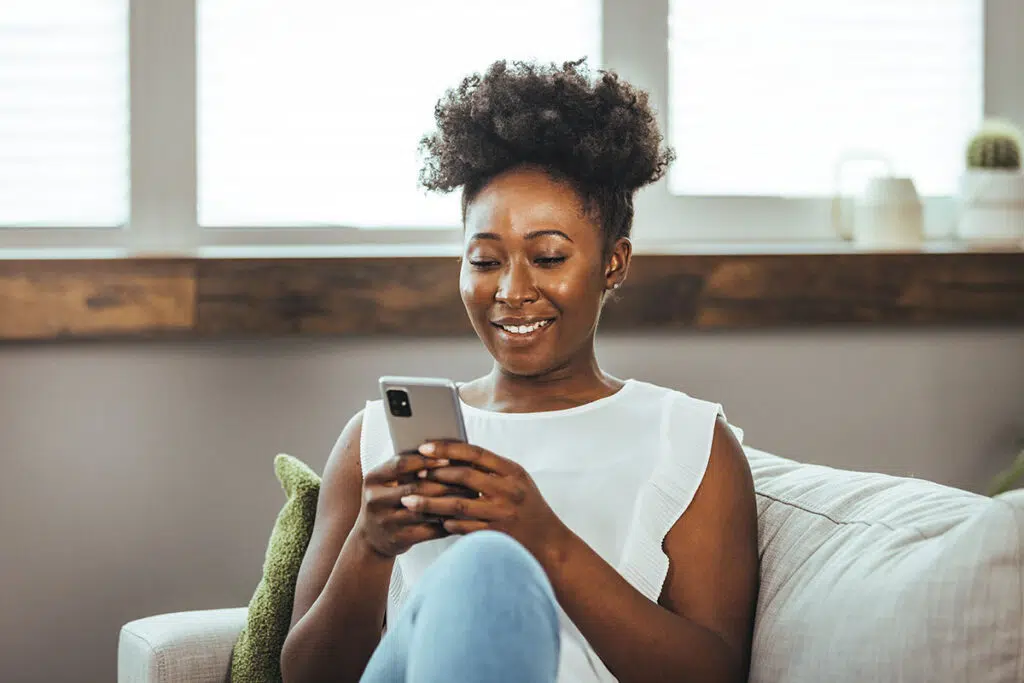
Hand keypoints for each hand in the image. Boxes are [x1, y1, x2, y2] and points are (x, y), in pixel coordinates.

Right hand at [355, 452, 465, 557]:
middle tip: (467, 479)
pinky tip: (461, 516)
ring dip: (449, 503)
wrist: (371, 539)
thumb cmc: (388, 501)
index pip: (401, 464)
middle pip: (416, 488)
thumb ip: (407, 468)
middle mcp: (375, 500)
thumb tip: (443, 451)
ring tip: (469, 496)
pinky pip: (428, 530)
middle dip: (444, 483)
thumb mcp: (387, 482)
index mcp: (373, 478)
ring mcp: (385, 521)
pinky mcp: (397, 539)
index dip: (426, 461)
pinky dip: (447, 523)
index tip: (448, 458)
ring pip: (424, 510)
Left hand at [400, 442, 569, 565]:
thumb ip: (491, 469)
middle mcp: (508, 490)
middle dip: (435, 474)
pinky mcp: (496, 536)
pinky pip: (464, 528)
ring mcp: (502, 514)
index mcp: (512, 471)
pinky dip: (446, 523)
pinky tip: (432, 520)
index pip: (475, 453)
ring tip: (409, 500)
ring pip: (458, 505)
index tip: (425, 447)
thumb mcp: (517, 481)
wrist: (551, 543)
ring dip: (431, 502)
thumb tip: (454, 454)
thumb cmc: (529, 508)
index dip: (448, 448)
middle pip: (464, 477)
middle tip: (414, 473)